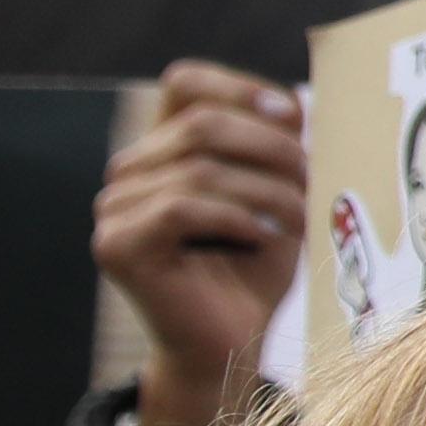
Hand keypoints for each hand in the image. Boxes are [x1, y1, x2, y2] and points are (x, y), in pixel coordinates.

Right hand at [94, 59, 304, 425]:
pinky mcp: (116, 245)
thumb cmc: (257, 264)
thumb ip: (277, 144)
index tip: (294, 116)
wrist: (232, 342)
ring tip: (297, 220)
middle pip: (201, 125)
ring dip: (265, 192)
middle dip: (269, 150)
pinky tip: (264, 238)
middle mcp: (128, 170)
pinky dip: (236, 218)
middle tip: (311, 180)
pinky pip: (182, 208)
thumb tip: (299, 101)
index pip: (186, 83)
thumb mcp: (277, 191)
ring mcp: (114, 208)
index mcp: (162, 146)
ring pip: (200, 168)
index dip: (239, 89)